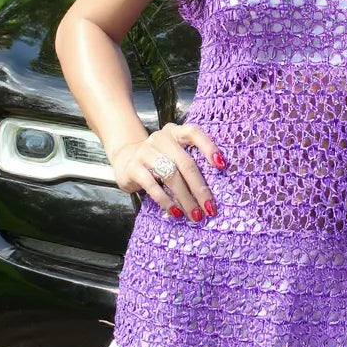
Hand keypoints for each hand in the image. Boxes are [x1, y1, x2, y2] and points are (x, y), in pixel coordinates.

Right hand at [108, 123, 224, 221]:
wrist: (125, 159)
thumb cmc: (159, 159)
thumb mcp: (175, 153)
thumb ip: (191, 162)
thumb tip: (214, 189)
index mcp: (175, 132)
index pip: (194, 133)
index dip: (208, 147)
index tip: (222, 165)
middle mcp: (161, 139)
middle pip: (185, 163)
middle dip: (200, 188)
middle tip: (210, 207)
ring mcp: (145, 152)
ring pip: (171, 176)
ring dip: (185, 198)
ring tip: (195, 215)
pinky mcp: (133, 168)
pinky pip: (152, 186)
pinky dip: (166, 201)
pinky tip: (176, 212)